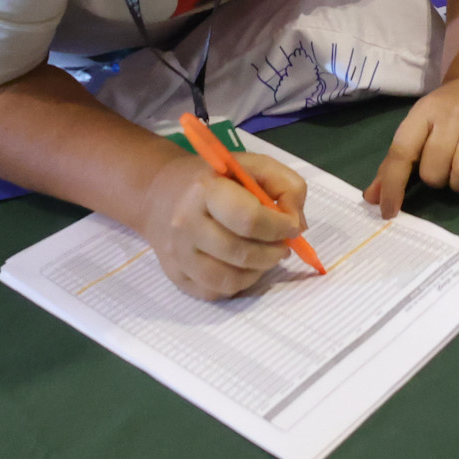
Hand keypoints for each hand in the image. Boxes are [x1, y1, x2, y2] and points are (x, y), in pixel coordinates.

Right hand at [140, 149, 308, 298]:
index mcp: (206, 190)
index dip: (279, 227)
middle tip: (282, 245)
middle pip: (242, 253)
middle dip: (273, 253)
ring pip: (230, 280)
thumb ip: (286, 186)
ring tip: (265, 256)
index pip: (249, 219)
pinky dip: (239, 283)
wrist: (161, 194)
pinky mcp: (175, 276)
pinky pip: (216, 292)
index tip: (292, 227)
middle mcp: (186, 223)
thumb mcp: (253, 166)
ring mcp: (177, 254)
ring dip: (258, 271)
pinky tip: (243, 265)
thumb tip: (297, 226)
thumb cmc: (215, 179)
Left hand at [368, 74, 458, 215]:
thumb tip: (373, 199)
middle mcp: (452, 116)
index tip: (389, 211)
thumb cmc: (444, 113)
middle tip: (442, 169)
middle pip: (435, 169)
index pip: (402, 152)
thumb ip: (393, 164)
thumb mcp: (416, 128)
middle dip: (436, 180)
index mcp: (423, 113)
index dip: (393, 185)